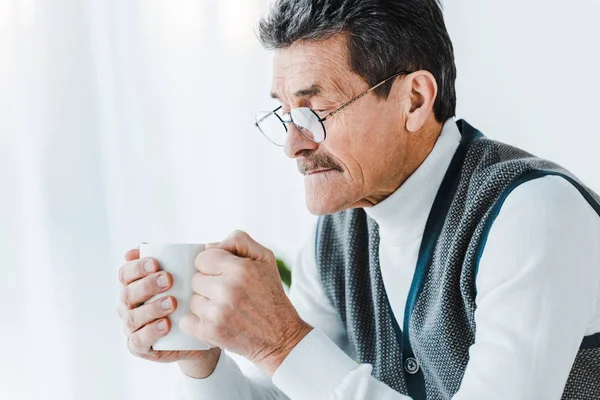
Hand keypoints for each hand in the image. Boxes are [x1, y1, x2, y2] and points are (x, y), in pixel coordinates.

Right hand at [116, 246, 220, 377]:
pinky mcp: (139, 347)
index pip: (125, 273)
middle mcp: (129, 306)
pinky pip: (138, 340)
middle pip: (127, 293)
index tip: (156, 263)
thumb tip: (178, 244)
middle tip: (168, 279)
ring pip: (132, 317)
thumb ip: (179, 259)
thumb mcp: (185, 277)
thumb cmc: (188, 298)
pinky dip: (151, 332)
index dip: (136, 267)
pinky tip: (166, 325)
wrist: (198, 332)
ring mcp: (132, 327)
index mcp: (134, 285)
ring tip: (172, 303)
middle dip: (147, 285)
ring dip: (151, 308)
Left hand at [179, 231, 312, 375]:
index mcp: (242, 269)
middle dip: (208, 284)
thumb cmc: (271, 294)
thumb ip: (239, 241)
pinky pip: (186, 321)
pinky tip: (215, 321)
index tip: (223, 274)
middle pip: (196, 279)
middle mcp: (228, 290)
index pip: (204, 258)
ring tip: (224, 309)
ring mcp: (218, 313)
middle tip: (227, 293)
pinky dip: (197, 322)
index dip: (212, 265)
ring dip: (204, 304)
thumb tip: (208, 246)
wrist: (280, 336)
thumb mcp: (265, 259)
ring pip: (193, 300)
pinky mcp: (211, 332)